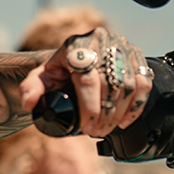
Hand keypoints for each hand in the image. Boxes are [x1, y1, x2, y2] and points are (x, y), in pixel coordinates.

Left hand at [21, 27, 152, 137]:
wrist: (76, 57)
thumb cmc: (59, 70)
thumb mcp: (41, 78)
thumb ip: (31, 89)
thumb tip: (30, 103)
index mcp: (76, 46)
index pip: (88, 79)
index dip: (90, 107)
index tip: (87, 127)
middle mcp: (101, 41)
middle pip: (109, 83)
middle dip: (105, 114)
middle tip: (97, 132)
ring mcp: (121, 46)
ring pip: (128, 84)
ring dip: (120, 113)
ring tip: (109, 129)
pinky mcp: (136, 54)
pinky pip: (144, 82)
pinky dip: (137, 105)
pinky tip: (126, 120)